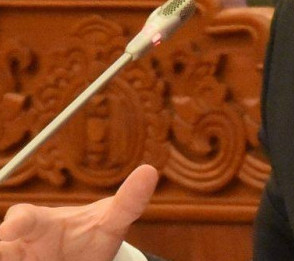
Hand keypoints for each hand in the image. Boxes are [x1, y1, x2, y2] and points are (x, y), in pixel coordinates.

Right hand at [0, 164, 157, 260]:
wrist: (82, 257)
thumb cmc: (92, 233)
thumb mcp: (112, 220)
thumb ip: (129, 201)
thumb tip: (151, 170)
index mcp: (40, 225)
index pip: (24, 219)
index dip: (15, 223)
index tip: (11, 229)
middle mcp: (20, 247)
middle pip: (1, 247)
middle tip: (2, 244)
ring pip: (6, 258)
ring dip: (7, 258)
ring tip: (11, 260)